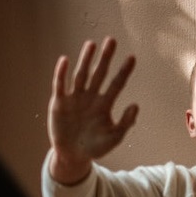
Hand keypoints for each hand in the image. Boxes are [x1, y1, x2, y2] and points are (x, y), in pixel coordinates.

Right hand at [47, 37, 138, 183]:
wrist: (73, 156)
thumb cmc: (95, 146)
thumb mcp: (114, 137)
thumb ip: (125, 122)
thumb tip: (136, 105)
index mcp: (104, 104)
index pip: (116, 83)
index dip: (124, 71)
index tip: (132, 57)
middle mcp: (90, 96)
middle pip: (99, 73)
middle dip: (105, 58)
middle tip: (111, 40)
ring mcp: (75, 98)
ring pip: (81, 75)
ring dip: (85, 60)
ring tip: (91, 44)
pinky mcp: (59, 103)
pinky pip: (60, 85)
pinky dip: (61, 73)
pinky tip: (65, 60)